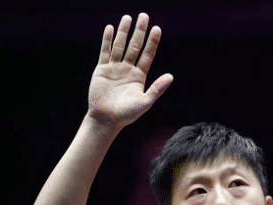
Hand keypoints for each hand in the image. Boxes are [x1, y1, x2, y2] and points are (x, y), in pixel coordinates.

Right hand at [87, 13, 173, 128]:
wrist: (106, 120)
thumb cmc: (126, 114)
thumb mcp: (145, 102)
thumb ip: (157, 89)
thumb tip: (171, 76)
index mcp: (139, 76)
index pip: (147, 54)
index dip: (152, 42)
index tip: (157, 29)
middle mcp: (127, 69)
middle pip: (134, 46)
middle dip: (139, 31)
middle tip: (144, 16)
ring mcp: (114, 68)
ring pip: (120, 46)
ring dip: (123, 32)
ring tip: (127, 17)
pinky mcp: (101, 70)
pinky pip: (105, 52)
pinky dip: (108, 40)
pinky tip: (111, 28)